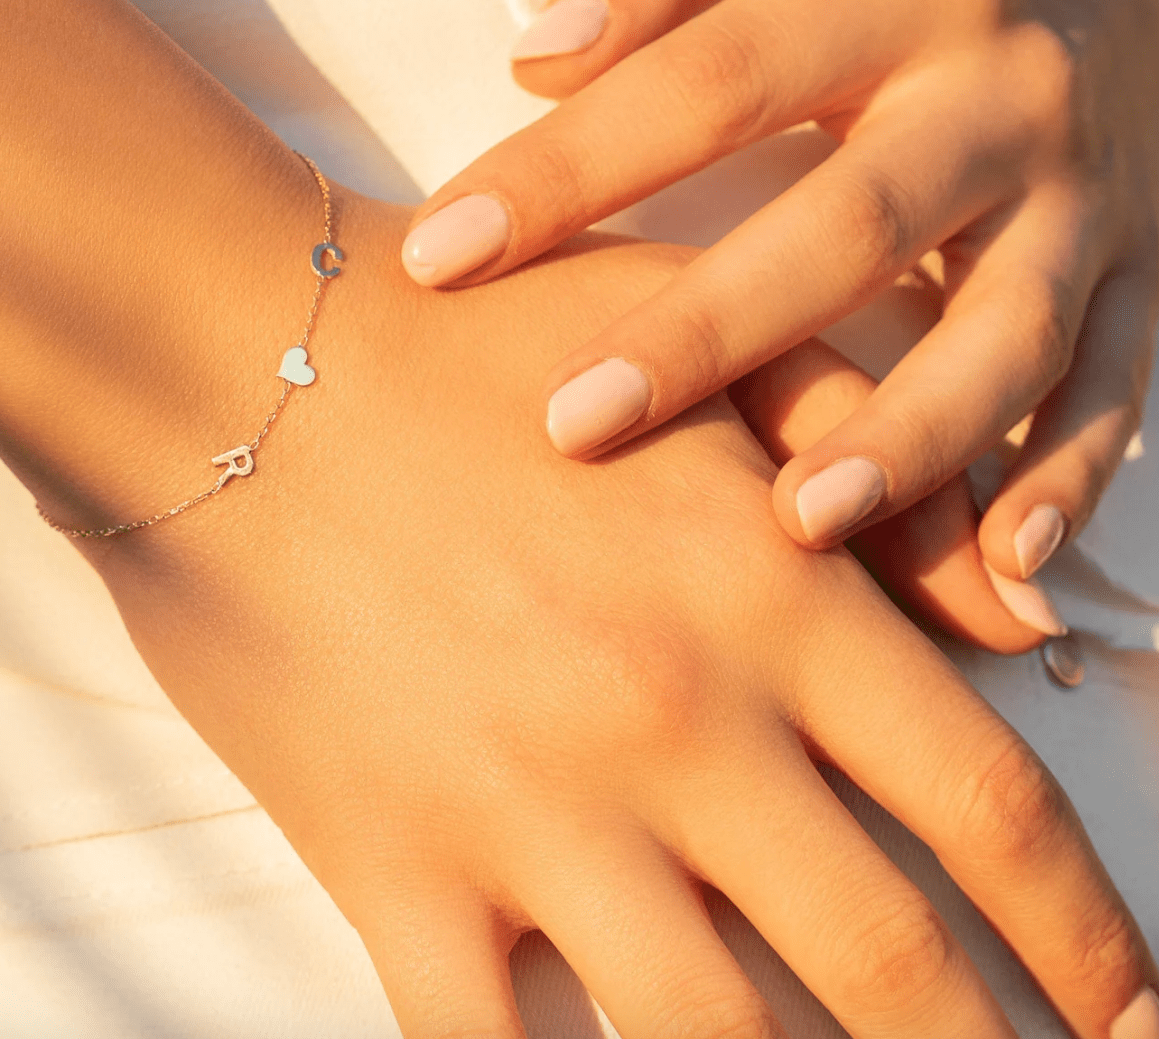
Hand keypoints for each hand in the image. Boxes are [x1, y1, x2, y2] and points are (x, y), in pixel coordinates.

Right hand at [83, 199, 1152, 1038]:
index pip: (984, 807)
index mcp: (762, 595)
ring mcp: (528, 815)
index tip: (1121, 998)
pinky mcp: (393, 867)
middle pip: (886, 967)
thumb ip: (868, 450)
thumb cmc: (470, 339)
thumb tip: (1014, 614)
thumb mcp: (694, 339)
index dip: (1082, 930)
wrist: (242, 362)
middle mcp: (671, 728)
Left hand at [400, 0, 1158, 588]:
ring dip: (906, 436)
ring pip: (1003, 326)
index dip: (570, 172)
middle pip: (852, 223)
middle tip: (572, 424)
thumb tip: (541, 56)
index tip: (438, 257)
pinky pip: (1118, 374)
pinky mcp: (1136, 254)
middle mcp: (1006, 84)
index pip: (709, 83)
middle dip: (712, 333)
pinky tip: (1000, 561)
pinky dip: (1067, 470)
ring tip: (797, 527)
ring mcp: (1085, 183)